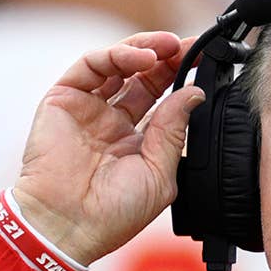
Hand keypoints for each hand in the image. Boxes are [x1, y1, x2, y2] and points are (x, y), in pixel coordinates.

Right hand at [12, 32, 203, 264]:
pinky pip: (91, 66)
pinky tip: (142, 59)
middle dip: (169, 58)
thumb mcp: (159, 174)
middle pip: (144, 78)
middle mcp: (112, 122)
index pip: (163, 101)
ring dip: (146, 49)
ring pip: (118, 65)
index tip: (206, 62)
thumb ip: (174, 131)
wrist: (67, 224)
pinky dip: (117, 55)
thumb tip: (194, 94)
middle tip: (191, 47)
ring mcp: (88, 109)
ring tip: (170, 46)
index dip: (183, 79)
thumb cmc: (112, 214)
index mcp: (136, 143)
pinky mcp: (64, 99)